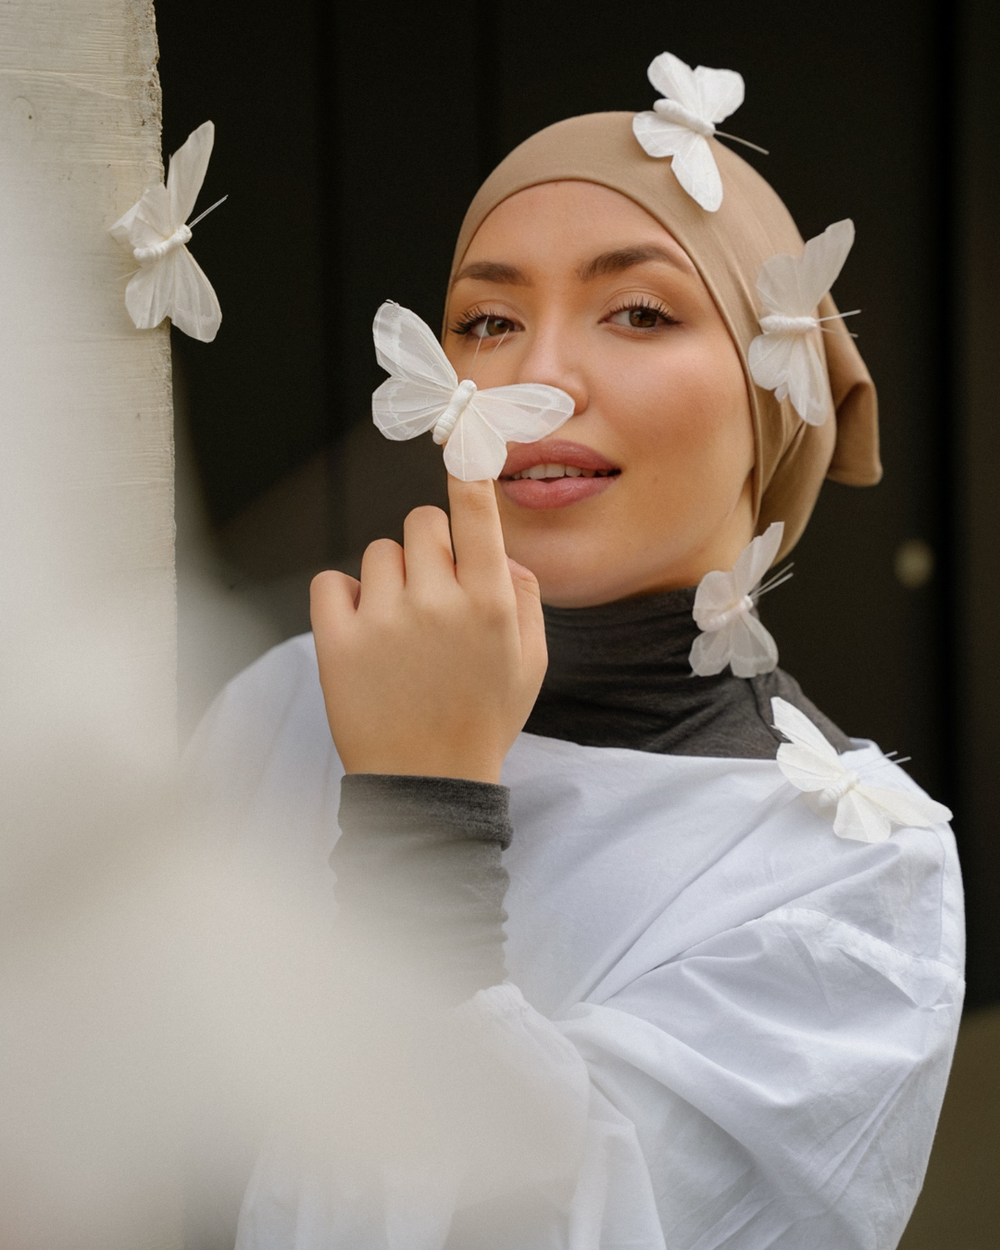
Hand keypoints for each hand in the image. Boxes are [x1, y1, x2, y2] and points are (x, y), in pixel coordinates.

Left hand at [310, 477, 547, 783]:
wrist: (428, 782)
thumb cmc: (483, 718)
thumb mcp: (530, 662)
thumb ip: (525, 597)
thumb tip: (497, 553)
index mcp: (490, 603)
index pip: (474, 511)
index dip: (466, 468)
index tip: (463, 435)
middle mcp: (438, 603)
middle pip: (421, 523)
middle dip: (428, 549)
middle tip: (431, 596)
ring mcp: (385, 621)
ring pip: (378, 553)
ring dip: (389, 579)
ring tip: (399, 630)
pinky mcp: (338, 643)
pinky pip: (330, 582)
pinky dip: (343, 599)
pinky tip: (363, 632)